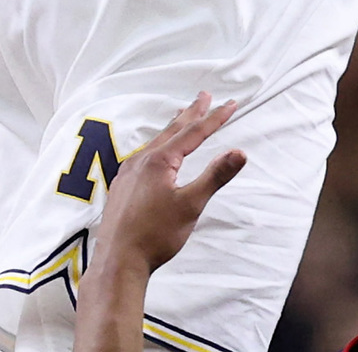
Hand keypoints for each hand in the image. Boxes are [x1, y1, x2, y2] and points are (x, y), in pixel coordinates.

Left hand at [91, 94, 246, 277]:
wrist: (117, 261)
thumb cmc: (155, 235)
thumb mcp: (191, 205)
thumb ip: (215, 176)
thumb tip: (240, 152)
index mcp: (159, 161)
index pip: (194, 133)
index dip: (214, 118)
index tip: (231, 104)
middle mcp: (141, 160)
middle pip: (172, 130)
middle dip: (192, 113)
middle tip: (205, 96)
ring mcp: (128, 173)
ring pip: (156, 142)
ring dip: (173, 127)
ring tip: (181, 115)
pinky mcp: (122, 186)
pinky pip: (143, 155)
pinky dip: (158, 144)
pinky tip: (155, 153)